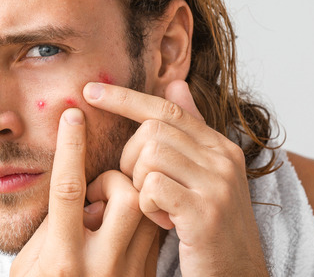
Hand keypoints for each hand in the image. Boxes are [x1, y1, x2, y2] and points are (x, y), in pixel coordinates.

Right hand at [10, 108, 159, 276]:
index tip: (73, 115)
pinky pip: (155, 230)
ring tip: (107, 210)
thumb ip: (51, 225)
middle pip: (124, 195)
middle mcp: (100, 264)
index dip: (71, 147)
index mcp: (63, 259)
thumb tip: (74, 188)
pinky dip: (141, 215)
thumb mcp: (28, 264)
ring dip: (129, 196)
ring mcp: (129, 272)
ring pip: (147, 209)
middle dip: (113, 179)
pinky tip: (122, 223)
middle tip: (96, 191)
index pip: (68, 189)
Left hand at [83, 80, 268, 276]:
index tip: (90, 90)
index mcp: (220, 147)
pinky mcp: (204, 212)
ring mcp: (217, 184)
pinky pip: (151, 188)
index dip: (125, 97)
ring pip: (149, 156)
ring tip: (156, 208)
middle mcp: (223, 159)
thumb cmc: (211, 230)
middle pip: (152, 130)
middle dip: (130, 158)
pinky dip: (146, 206)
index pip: (166, 108)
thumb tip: (175, 83)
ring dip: (138, 184)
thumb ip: (190, 133)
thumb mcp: (205, 177)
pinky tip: (163, 223)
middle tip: (141, 189)